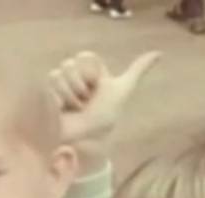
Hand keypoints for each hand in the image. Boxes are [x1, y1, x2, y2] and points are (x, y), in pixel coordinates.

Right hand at [49, 51, 160, 173]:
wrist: (88, 138)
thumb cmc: (105, 116)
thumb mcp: (123, 89)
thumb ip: (138, 70)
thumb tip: (159, 53)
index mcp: (90, 71)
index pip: (86, 56)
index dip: (92, 70)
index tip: (98, 86)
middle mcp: (74, 76)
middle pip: (72, 63)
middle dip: (82, 84)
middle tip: (86, 101)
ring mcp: (58, 85)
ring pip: (61, 73)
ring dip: (72, 94)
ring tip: (75, 108)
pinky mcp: (45, 94)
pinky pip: (50, 84)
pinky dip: (60, 99)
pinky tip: (63, 110)